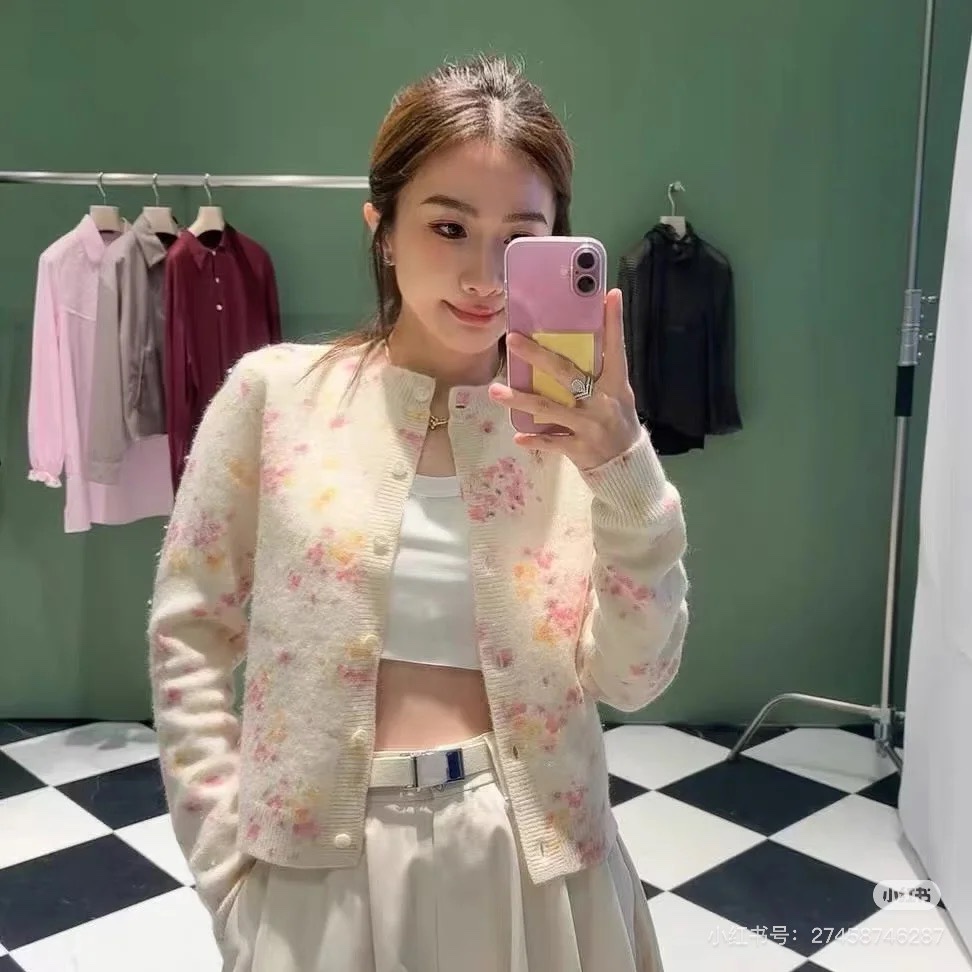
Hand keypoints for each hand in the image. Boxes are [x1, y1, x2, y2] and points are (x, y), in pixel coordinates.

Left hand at [488, 288, 642, 469]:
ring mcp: (589, 426)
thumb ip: (601, 370)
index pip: (615, 348)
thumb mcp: (618, 395)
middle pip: (567, 373)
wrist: (627, 468)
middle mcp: (602, 402)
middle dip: (538, 356)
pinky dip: (534, 440)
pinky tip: (517, 437)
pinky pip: (550, 442)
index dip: (613, 322)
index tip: (608, 295)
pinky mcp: (578, 448)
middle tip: (512, 339)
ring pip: (549, 408)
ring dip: (520, 399)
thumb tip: (585, 336)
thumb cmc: (618, 423)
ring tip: (494, 391)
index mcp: (616, 384)